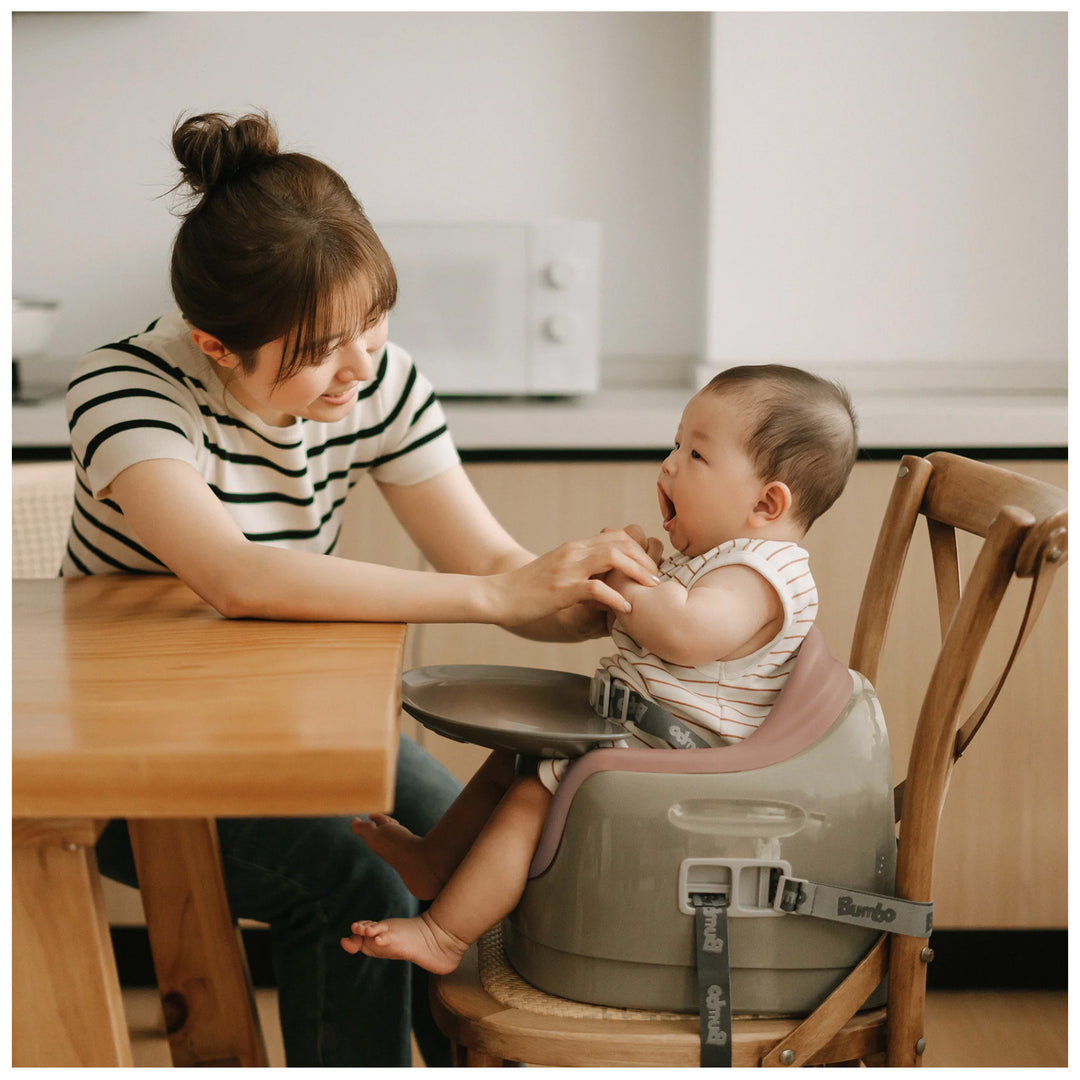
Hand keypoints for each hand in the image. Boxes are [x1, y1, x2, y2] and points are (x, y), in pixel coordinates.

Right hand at [490, 528, 659, 628]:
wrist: (497, 595)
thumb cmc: (527, 589)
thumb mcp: (558, 572)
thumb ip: (581, 570)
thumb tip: (605, 581)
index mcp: (575, 548)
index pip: (617, 536)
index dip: (640, 549)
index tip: (650, 568)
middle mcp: (574, 553)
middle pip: (621, 542)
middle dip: (645, 559)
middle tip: (656, 579)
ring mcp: (567, 569)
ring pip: (613, 557)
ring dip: (637, 572)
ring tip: (649, 589)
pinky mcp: (561, 589)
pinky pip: (596, 588)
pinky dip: (616, 598)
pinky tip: (625, 609)